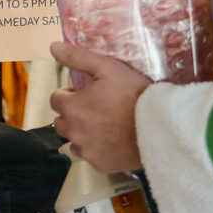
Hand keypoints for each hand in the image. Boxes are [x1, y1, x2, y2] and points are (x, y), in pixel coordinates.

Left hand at [49, 42, 153, 173]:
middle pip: (61, 121)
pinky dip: (97, 149)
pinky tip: (114, 141)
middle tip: (98, 108)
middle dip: (74, 114)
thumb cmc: (134, 94)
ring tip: (106, 126)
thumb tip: (53, 47)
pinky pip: (90, 156)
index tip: (89, 93)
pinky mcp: (99, 165)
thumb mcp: (108, 68)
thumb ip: (78, 57)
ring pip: (73, 141)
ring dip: (82, 133)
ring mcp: (86, 150)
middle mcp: (73, 131)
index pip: (56, 99)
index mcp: (71, 107)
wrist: (160, 126)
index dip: (72, 94)